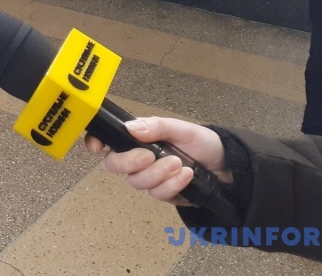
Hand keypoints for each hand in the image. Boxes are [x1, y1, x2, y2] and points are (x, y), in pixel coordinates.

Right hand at [84, 116, 229, 204]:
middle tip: (150, 156)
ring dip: (158, 174)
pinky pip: (158, 194)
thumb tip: (130, 128)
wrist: (227, 165)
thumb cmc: (201, 141)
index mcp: (136, 138)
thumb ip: (157, 126)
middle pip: (115, 166)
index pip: (106, 140)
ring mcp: (149, 177)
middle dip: (130, 162)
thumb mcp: (181, 128)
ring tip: (179, 164)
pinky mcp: (164, 194)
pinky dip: (172, 185)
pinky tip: (186, 175)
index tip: (96, 147)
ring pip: (138, 182)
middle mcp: (137, 159)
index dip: (94, 142)